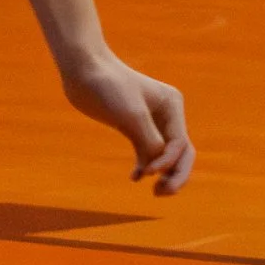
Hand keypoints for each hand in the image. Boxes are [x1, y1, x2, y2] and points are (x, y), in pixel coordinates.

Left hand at [62, 54, 194, 194]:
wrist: (83, 71)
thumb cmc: (108, 88)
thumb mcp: (132, 116)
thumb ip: (150, 142)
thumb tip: (160, 168)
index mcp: (172, 105)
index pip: (180, 143)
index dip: (168, 162)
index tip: (149, 173)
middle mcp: (167, 114)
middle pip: (181, 152)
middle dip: (176, 174)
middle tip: (163, 194)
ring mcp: (151, 121)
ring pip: (165, 155)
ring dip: (163, 174)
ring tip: (156, 193)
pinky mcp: (134, 127)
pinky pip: (148, 152)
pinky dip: (145, 167)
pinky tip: (135, 177)